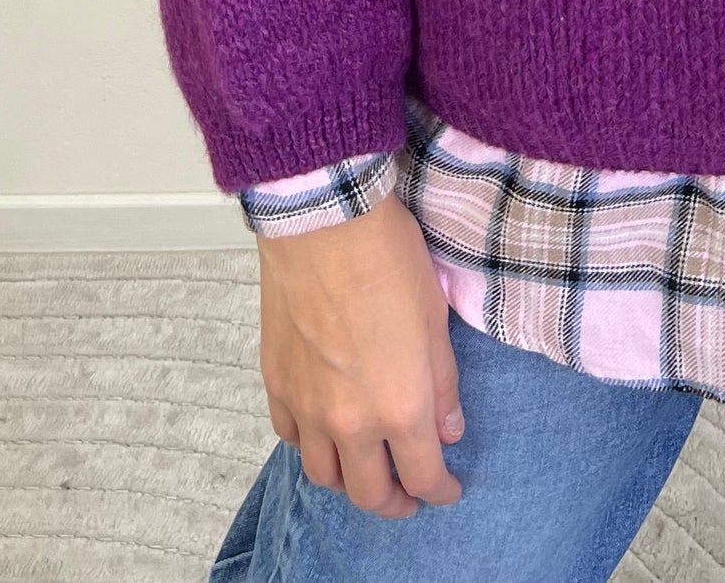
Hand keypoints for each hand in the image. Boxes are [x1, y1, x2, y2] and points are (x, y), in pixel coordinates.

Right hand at [256, 188, 465, 515]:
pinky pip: (290, 437)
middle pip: (369, 493)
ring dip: (349, 482)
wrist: (325, 221)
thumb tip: (447, 429)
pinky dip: (311, 446)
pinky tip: (325, 431)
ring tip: (366, 470)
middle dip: (395, 503)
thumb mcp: (436, 318)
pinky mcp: (276, 383)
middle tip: (410, 494)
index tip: (448, 490)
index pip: (423, 476)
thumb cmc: (389, 259)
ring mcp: (306, 406)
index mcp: (400, 406)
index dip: (440, 491)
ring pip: (324, 475)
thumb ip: (443, 383)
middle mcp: (350, 421)